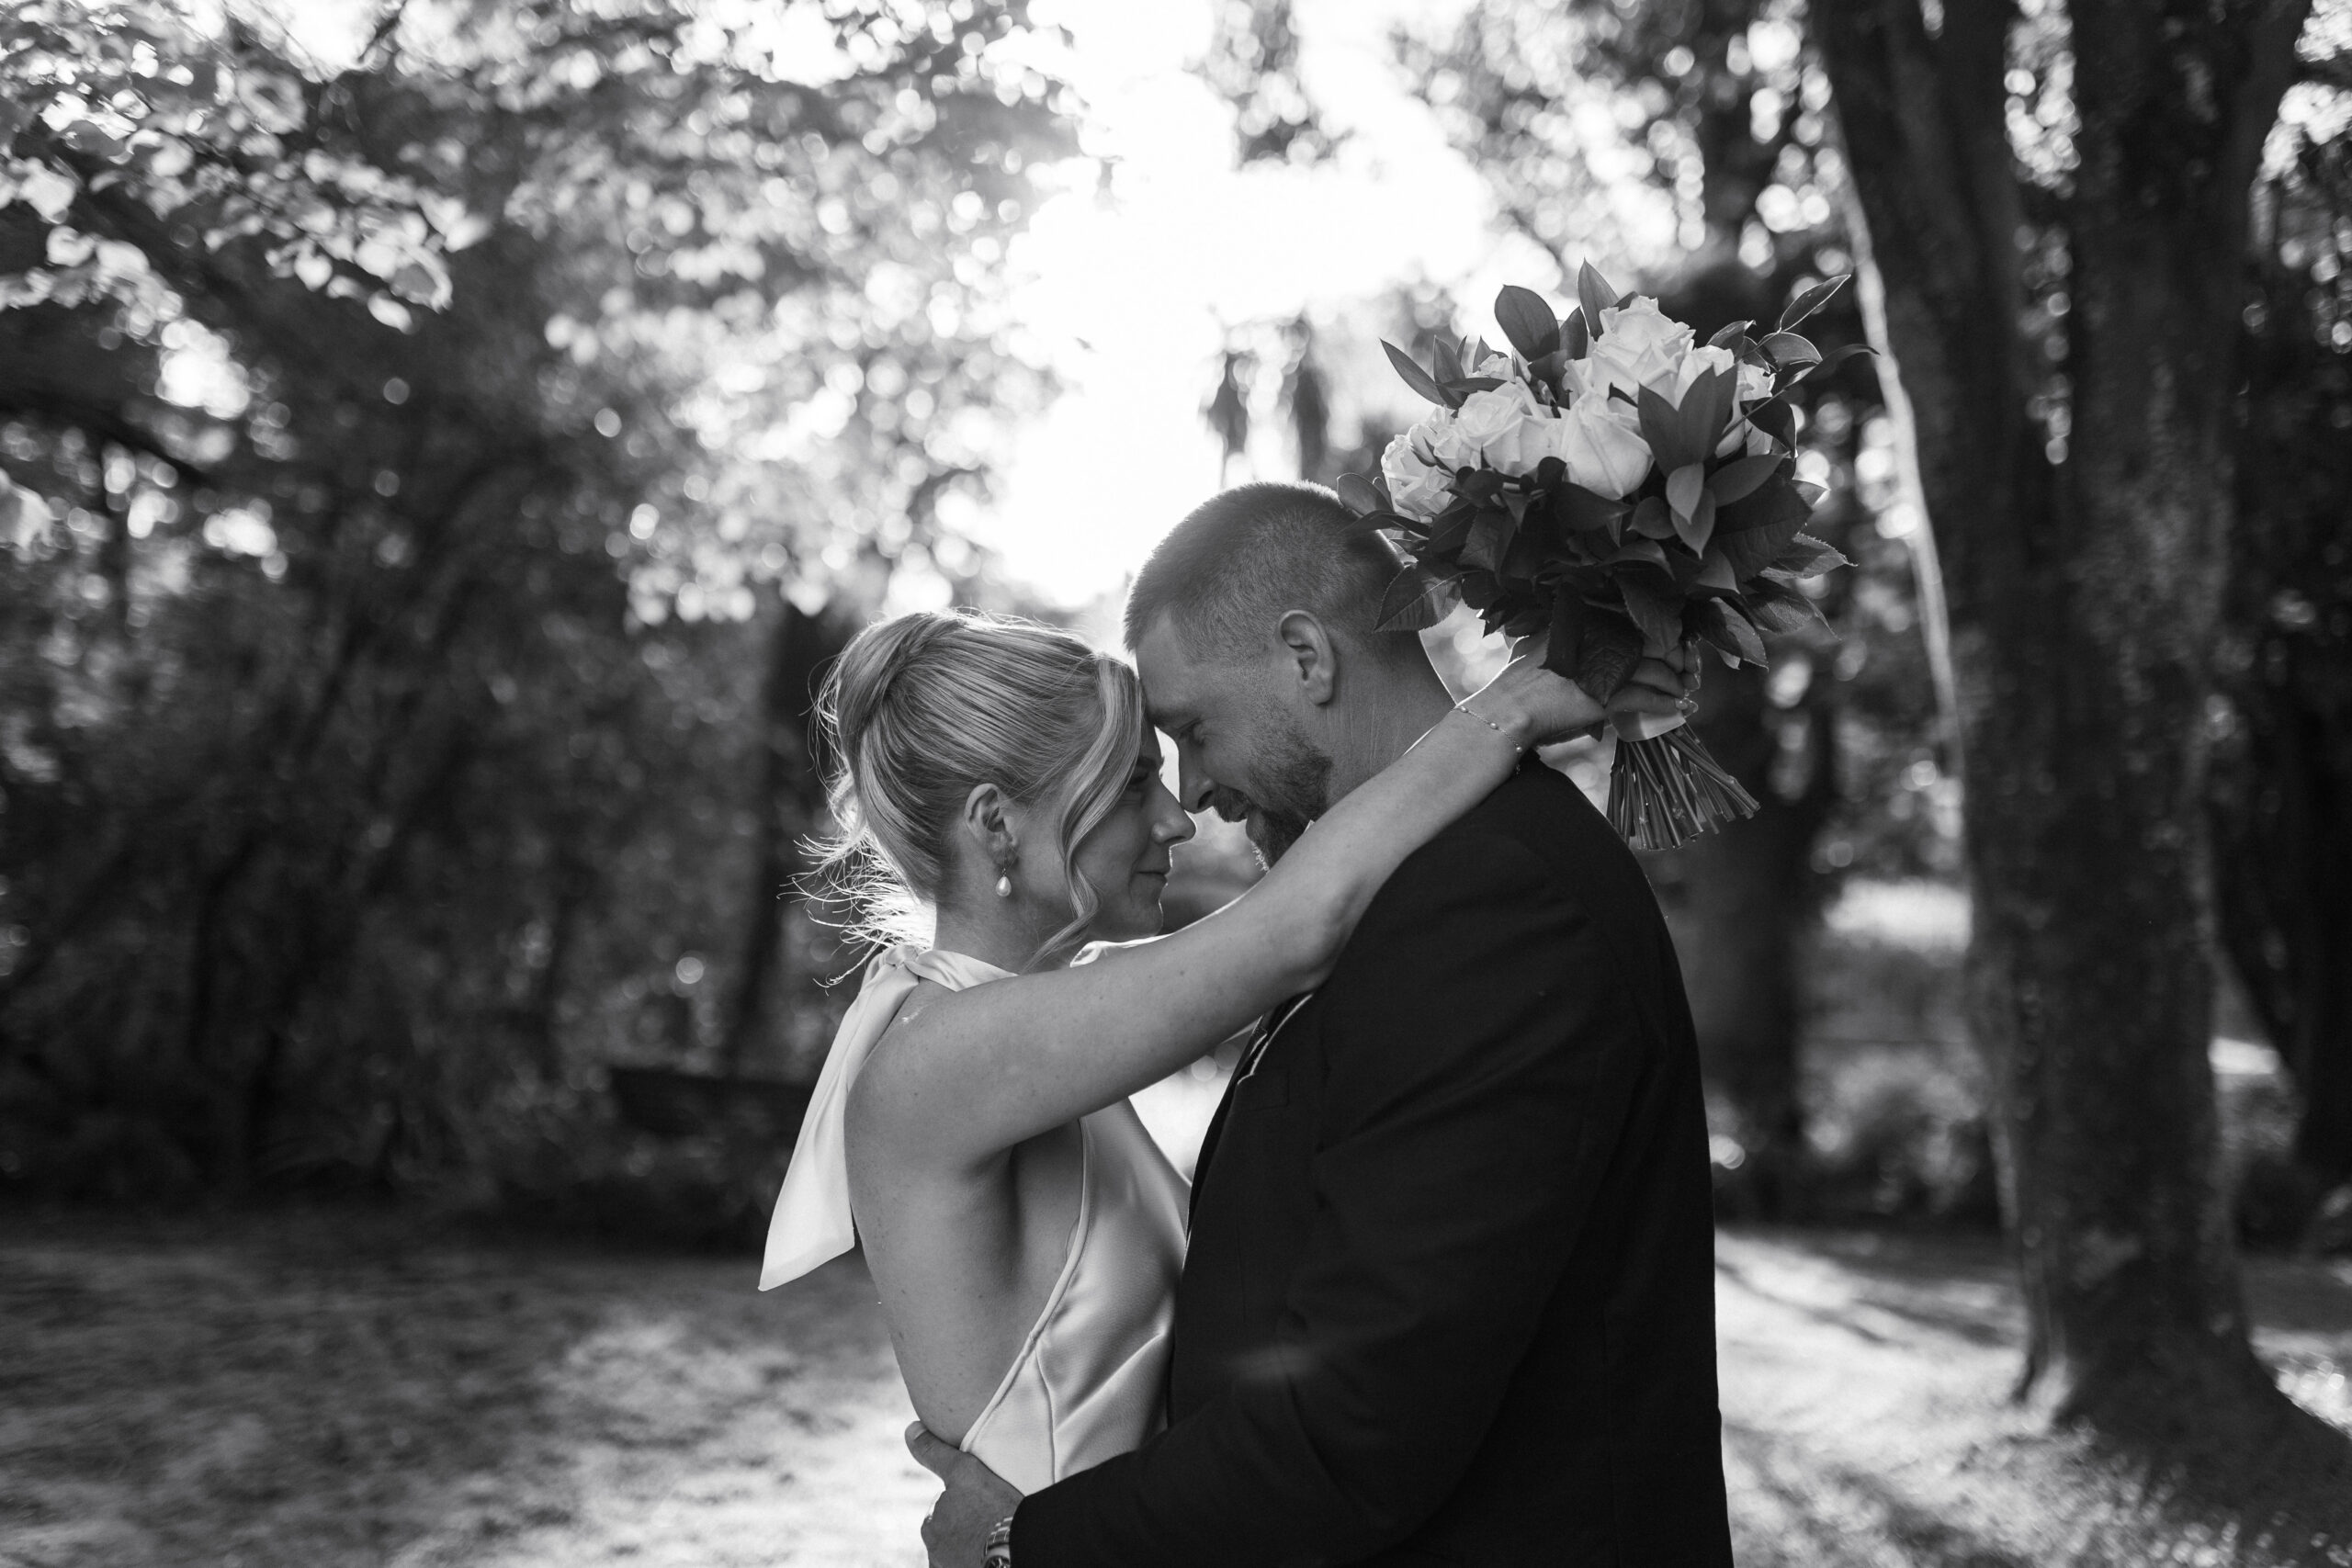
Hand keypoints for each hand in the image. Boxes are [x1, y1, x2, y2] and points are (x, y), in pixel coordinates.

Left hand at [908, 1422, 1019, 1567]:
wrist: (1015, 1547)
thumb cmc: (991, 1508)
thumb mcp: (963, 1471)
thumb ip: (935, 1452)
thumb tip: (910, 1429)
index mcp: (931, 1525)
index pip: (946, 1509)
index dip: (967, 1503)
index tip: (986, 1502)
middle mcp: (936, 1552)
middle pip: (953, 1532)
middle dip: (967, 1526)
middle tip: (994, 1518)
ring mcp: (951, 1566)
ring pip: (962, 1550)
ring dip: (974, 1543)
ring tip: (997, 1535)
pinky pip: (969, 1561)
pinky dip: (978, 1557)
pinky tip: (993, 1550)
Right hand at [1470, 634, 1692, 747]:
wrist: (1506, 710)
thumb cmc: (1518, 684)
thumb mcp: (1541, 646)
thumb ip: (1569, 639)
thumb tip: (1588, 643)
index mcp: (1585, 620)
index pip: (1636, 620)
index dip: (1659, 635)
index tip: (1670, 648)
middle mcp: (1599, 635)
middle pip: (1654, 640)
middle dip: (1674, 657)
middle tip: (1681, 672)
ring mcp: (1604, 663)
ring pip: (1657, 669)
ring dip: (1674, 683)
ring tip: (1679, 693)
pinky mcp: (1608, 693)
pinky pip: (1649, 696)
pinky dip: (1665, 704)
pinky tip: (1674, 709)